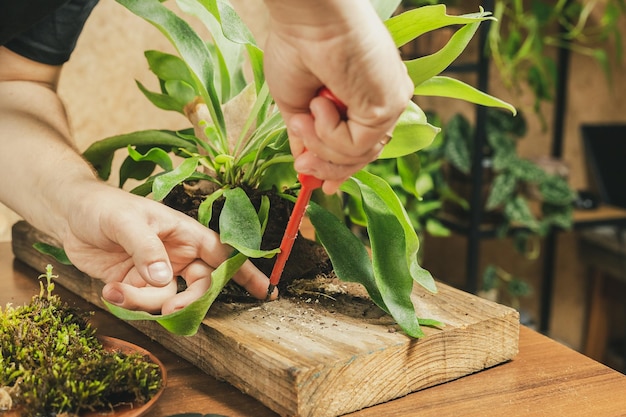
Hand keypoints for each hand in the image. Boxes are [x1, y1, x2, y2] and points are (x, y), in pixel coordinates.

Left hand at [61, 183, 274, 313]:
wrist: (69, 215)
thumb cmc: (104, 206)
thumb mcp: (126, 221)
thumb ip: (147, 248)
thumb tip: (164, 278)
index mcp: (185, 233)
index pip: (223, 252)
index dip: (245, 272)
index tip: (266, 291)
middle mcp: (177, 254)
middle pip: (201, 285)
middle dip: (189, 300)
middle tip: (173, 308)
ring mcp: (158, 272)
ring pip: (169, 299)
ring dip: (146, 302)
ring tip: (115, 289)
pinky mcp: (138, 286)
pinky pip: (145, 304)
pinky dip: (127, 303)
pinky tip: (109, 290)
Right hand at [262, 0, 413, 192]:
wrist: (305, 20)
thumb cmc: (296, 48)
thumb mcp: (295, 104)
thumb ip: (306, 136)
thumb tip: (304, 163)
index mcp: (362, 99)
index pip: (359, 146)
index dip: (339, 169)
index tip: (320, 187)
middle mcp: (381, 102)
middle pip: (362, 156)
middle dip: (327, 168)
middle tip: (302, 167)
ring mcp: (389, 104)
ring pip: (358, 156)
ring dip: (322, 145)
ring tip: (305, 117)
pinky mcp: (390, 105)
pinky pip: (356, 146)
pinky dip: (330, 133)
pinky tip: (322, 104)